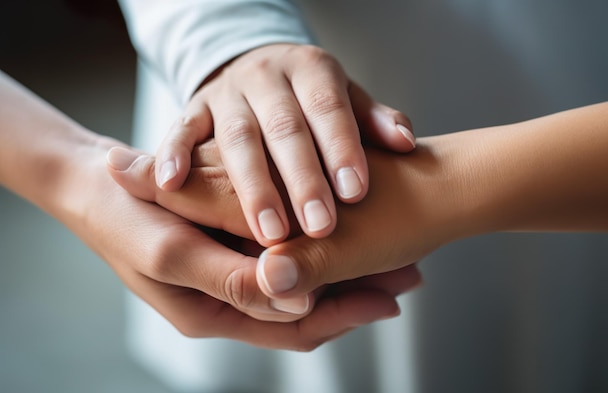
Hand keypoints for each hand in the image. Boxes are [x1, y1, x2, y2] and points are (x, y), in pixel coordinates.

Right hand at [105, 143, 421, 348]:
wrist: (94, 186)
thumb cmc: (124, 218)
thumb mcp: (172, 251)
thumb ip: (234, 280)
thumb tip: (298, 302)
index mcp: (216, 313)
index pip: (294, 328)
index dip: (343, 315)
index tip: (389, 298)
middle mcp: (234, 297)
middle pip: (309, 309)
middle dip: (358, 294)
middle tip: (408, 275)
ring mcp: (237, 269)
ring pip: (304, 281)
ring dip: (349, 269)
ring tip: (397, 255)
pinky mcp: (237, 241)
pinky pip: (289, 253)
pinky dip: (321, 245)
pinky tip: (352, 225)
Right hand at [153, 44, 415, 244]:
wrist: (259, 67)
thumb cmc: (312, 97)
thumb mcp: (347, 98)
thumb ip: (373, 120)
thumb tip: (404, 143)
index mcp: (310, 69)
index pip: (328, 106)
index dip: (341, 147)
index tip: (355, 193)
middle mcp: (267, 77)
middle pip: (284, 127)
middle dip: (302, 179)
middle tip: (319, 226)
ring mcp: (227, 93)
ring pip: (238, 137)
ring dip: (253, 186)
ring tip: (271, 233)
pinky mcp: (195, 107)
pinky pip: (181, 128)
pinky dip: (174, 155)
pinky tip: (173, 186)